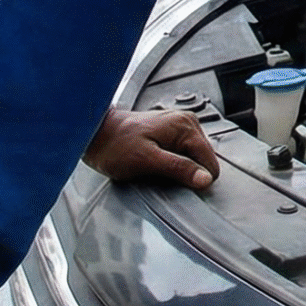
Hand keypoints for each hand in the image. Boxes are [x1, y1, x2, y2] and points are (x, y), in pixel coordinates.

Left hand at [81, 107, 219, 190]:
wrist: (95, 134)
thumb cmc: (114, 145)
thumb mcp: (147, 161)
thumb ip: (179, 168)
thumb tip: (205, 179)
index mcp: (185, 126)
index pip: (210, 163)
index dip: (195, 179)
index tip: (176, 182)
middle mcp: (186, 122)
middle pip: (203, 161)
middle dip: (186, 173)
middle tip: (160, 173)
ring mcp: (179, 126)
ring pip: (193, 159)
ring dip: (179, 169)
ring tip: (155, 167)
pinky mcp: (171, 133)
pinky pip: (183, 155)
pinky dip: (173, 163)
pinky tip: (156, 163)